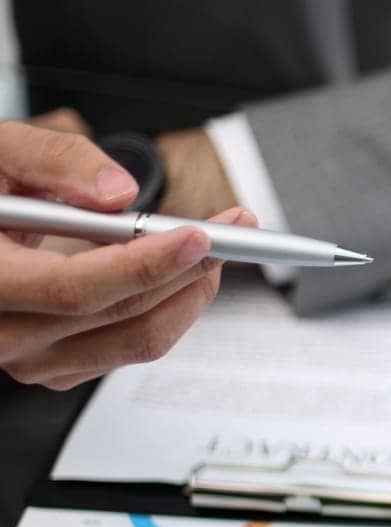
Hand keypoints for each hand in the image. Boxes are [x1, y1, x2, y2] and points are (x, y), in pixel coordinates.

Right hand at [0, 120, 256, 388]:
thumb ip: (51, 160)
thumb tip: (119, 193)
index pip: (74, 289)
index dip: (145, 264)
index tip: (199, 236)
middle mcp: (3, 334)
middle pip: (121, 316)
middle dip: (189, 269)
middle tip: (232, 230)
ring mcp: (31, 359)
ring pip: (139, 340)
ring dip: (190, 293)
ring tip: (215, 248)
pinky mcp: (56, 366)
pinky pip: (131, 348)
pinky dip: (170, 310)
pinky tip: (183, 274)